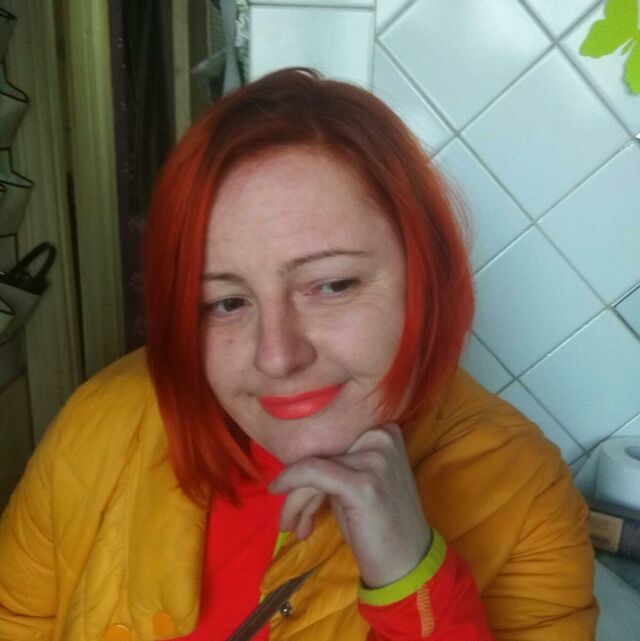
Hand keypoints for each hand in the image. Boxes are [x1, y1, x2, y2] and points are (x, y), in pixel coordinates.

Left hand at [269, 424, 431, 587]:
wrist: (407, 564)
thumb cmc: (379, 524)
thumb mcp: (360, 481)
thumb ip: (337, 463)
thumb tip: (294, 459)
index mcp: (384, 429)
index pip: (332, 441)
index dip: (309, 468)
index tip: (301, 496)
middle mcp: (381, 436)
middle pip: (322, 453)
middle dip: (300, 487)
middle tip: (290, 519)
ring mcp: (374, 458)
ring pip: (313, 467)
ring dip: (295, 500)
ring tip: (290, 526)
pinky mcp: (362, 483)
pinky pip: (312, 474)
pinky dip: (290, 484)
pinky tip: (283, 506)